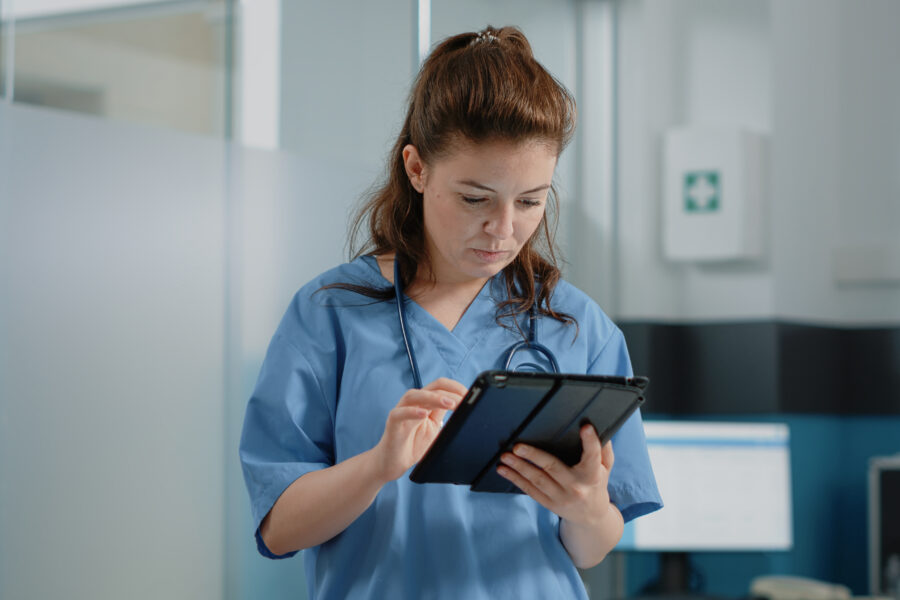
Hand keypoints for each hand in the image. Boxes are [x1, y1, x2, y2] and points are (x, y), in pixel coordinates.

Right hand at [372, 377, 466, 482]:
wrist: (392, 463)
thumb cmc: (412, 445)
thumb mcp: (434, 428)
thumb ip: (444, 416)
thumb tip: (464, 409)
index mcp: (424, 402)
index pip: (441, 386)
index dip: (456, 388)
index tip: (471, 396)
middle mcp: (412, 403)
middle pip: (431, 387)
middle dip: (450, 391)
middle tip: (465, 399)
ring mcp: (401, 412)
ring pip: (414, 395)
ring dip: (434, 397)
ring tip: (449, 404)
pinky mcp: (392, 424)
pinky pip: (399, 413)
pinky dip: (411, 412)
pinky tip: (423, 414)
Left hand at [497, 424, 614, 526]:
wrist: (592, 518)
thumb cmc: (597, 485)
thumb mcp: (605, 468)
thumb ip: (603, 450)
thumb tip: (598, 427)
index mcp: (593, 475)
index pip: (593, 456)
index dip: (590, 442)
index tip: (585, 427)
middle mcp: (576, 487)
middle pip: (553, 468)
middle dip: (534, 456)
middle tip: (518, 447)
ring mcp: (561, 497)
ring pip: (537, 480)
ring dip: (519, 467)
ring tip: (506, 456)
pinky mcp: (549, 504)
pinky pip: (530, 490)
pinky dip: (516, 479)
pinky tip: (504, 470)